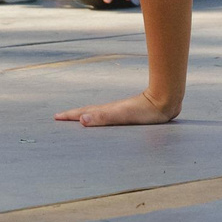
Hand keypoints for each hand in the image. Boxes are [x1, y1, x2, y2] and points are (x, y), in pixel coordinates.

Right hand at [54, 92, 179, 126]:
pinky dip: (100, 117)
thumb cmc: (146, 111)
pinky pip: (108, 116)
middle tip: (60, 117)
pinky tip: (105, 120)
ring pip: (98, 113)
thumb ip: (103, 117)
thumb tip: (81, 120)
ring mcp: (119, 111)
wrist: (164, 100)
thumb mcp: (122, 116)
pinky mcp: (129, 113)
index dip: (70, 116)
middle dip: (74, 115)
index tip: (56, 117)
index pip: (84, 113)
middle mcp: (111, 110)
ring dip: (86, 115)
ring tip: (78, 118)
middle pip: (88, 111)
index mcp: (107, 111)